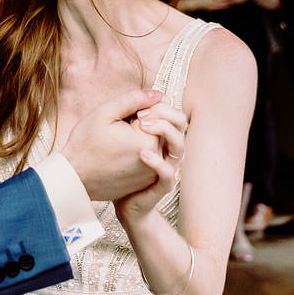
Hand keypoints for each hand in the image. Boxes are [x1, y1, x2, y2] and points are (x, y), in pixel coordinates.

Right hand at [61, 87, 163, 200]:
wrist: (75, 178)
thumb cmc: (85, 144)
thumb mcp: (105, 112)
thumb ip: (134, 99)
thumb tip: (158, 94)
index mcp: (148, 140)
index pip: (161, 110)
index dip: (142, 107)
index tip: (124, 116)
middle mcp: (157, 158)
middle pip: (163, 126)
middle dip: (146, 120)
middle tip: (121, 127)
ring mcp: (153, 172)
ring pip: (158, 142)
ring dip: (144, 135)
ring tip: (122, 140)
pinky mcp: (147, 181)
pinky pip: (153, 158)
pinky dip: (142, 151)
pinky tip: (122, 153)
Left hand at [114, 103, 185, 224]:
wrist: (113, 197)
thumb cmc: (115, 161)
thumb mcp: (119, 133)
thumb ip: (130, 115)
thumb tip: (144, 97)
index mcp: (159, 134)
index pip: (171, 111)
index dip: (158, 103)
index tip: (138, 104)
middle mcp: (167, 148)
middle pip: (180, 123)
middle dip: (165, 113)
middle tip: (140, 114)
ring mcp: (167, 166)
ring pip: (179, 145)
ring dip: (164, 131)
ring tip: (142, 125)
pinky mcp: (162, 184)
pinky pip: (168, 172)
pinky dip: (158, 162)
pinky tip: (142, 153)